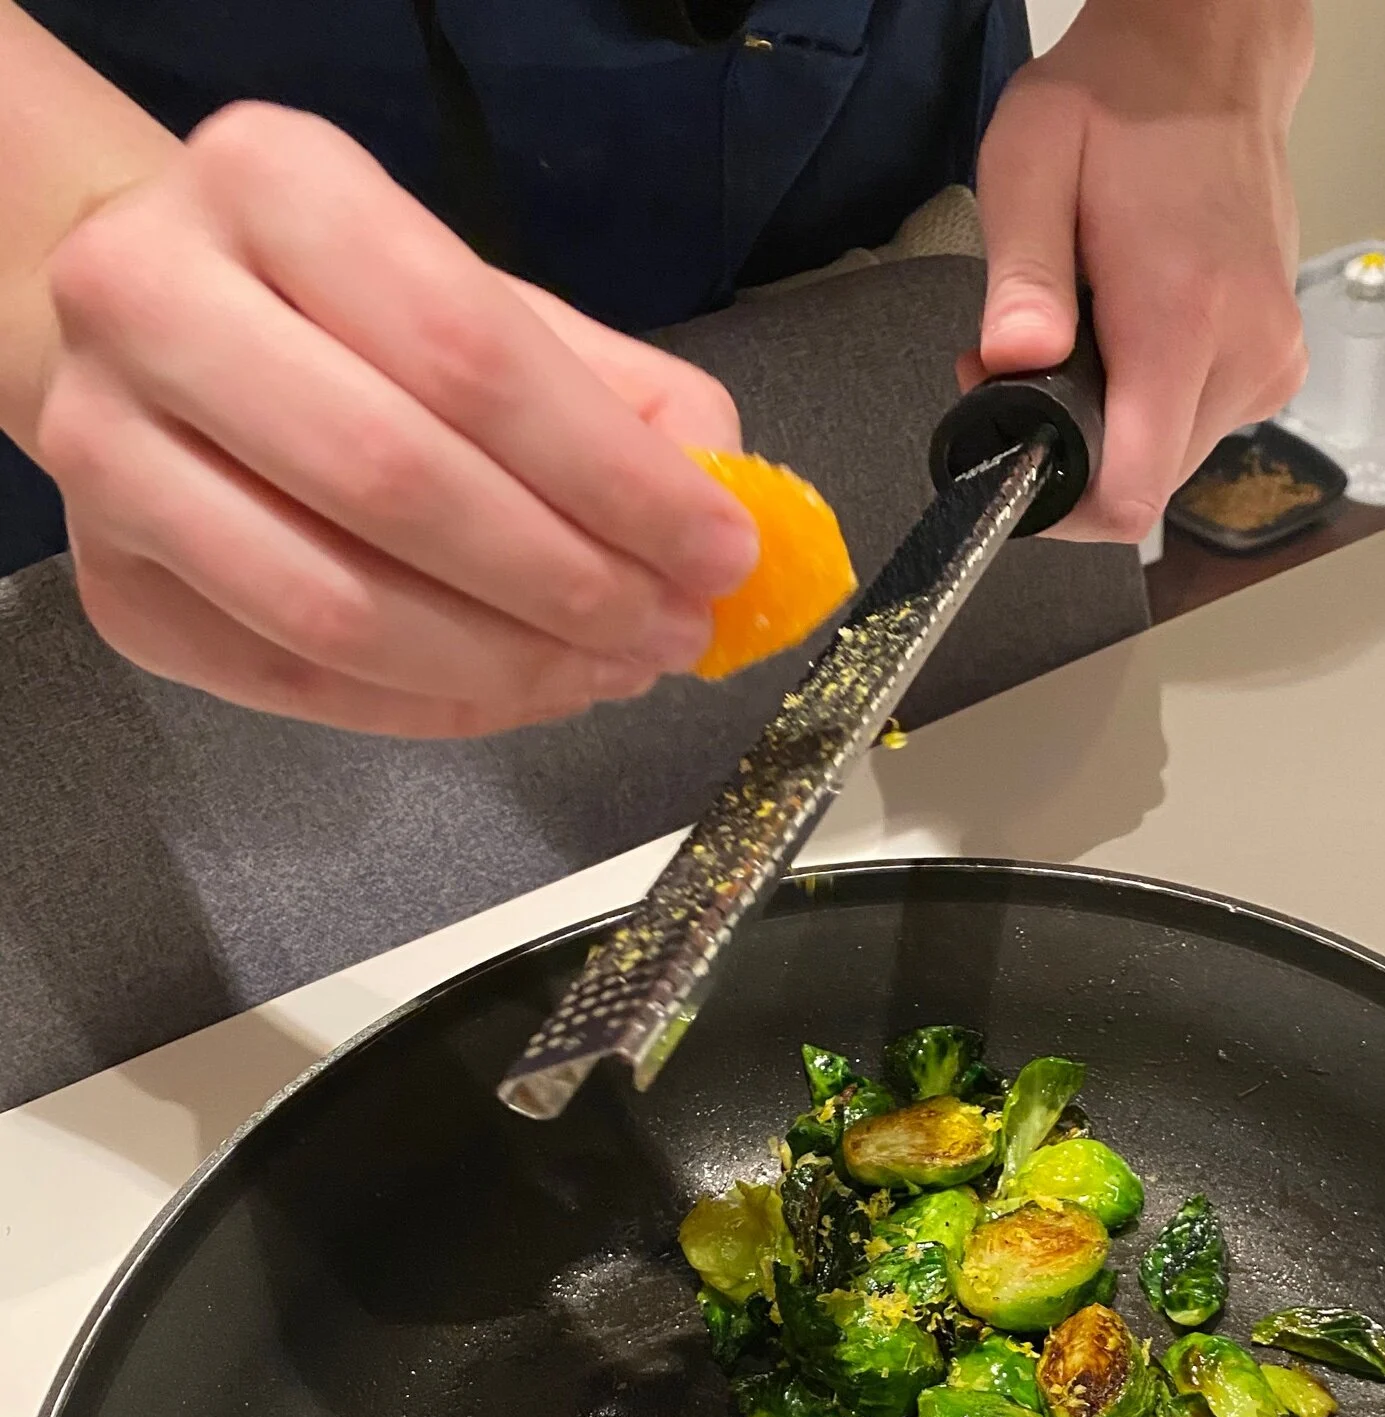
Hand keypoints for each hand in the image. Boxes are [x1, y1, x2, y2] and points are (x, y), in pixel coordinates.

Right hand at [24, 103, 759, 734]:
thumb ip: (619, 398)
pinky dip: (434, 710)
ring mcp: (104, 454)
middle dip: (568, 584)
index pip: (469, 353)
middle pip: (397, 484)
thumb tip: (727, 520)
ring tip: (608, 672)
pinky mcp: (112, 587)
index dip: (614, 476)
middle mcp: (152, 301)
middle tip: (668, 633)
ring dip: (506, 667)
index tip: (718, 552)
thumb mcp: (484, 302)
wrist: (162, 339)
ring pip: (336, 609)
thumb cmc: (348, 320)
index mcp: (271, 186)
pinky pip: (296, 685)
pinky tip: (521, 694)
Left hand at [971, 0, 1312, 542]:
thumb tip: (1011, 363)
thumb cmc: (1120, 106)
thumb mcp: (1032, 163)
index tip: (1016, 460)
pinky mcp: (1276, 363)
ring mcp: (1270, 363)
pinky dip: (1153, 404)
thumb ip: (1021, 277)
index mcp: (1184, 319)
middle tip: (1029, 365)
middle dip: (1075, 452)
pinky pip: (1198, 427)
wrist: (1210, 63)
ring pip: (1169, 461)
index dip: (1060, 508)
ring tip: (1085, 334)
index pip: (1131, 495)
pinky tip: (1132, 335)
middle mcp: (1245, 354)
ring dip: (1113, 427)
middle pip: (1144, 485)